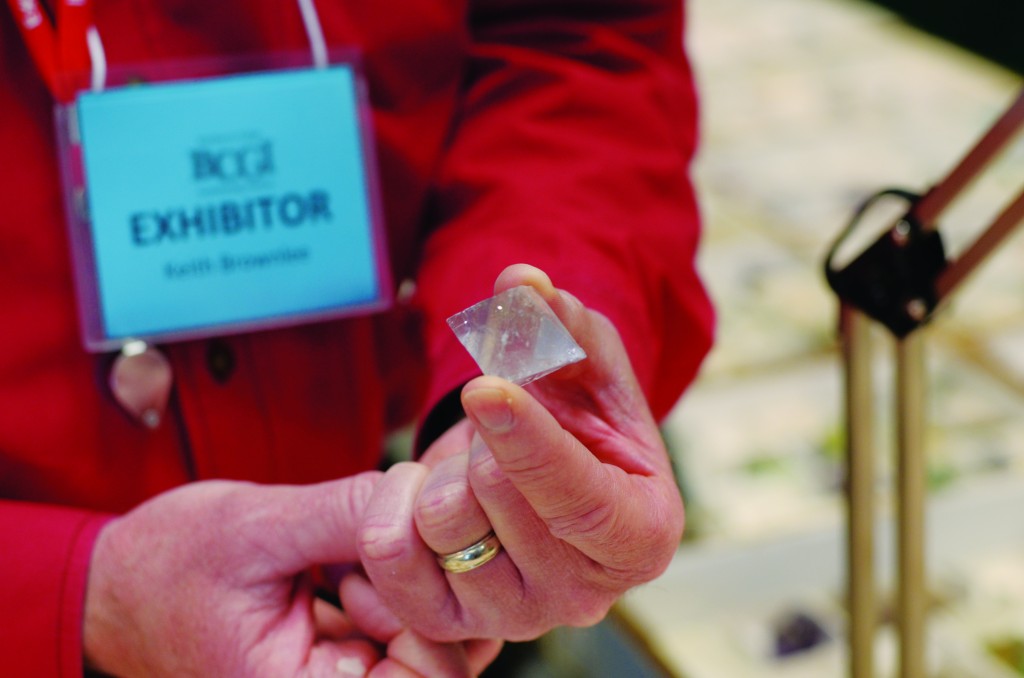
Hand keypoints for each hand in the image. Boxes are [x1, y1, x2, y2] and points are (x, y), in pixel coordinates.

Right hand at [83, 475, 499, 676]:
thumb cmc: (170, 564)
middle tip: (359, 547)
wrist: (119, 584)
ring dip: (400, 584)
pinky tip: (339, 556)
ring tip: (336, 552)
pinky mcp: (348, 651)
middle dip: (413, 591)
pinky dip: (384, 582)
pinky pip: (398, 624)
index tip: (381, 559)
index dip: (427, 614)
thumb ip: (344, 515)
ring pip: (424, 635)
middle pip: (438, 657)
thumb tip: (422, 495)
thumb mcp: (257, 527)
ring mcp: (342, 676)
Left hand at [357, 264, 684, 641]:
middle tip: (498, 423)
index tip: (483, 385)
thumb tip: (522, 282)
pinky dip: (392, 504)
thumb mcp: (582, 362)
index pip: (581, 499)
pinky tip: (425, 491)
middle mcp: (584, 593)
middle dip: (480, 435)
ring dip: (441, 468)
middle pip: (495, 497)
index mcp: (641, 534)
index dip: (530, 441)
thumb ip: (559, 322)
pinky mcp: (453, 626)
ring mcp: (516, 618)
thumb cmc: (577, 415)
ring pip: (441, 525)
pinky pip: (390, 559)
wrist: (540, 475)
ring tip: (471, 466)